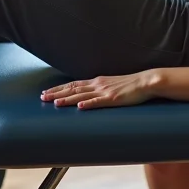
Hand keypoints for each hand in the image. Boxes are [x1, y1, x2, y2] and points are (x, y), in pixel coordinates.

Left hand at [40, 71, 156, 109]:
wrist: (146, 82)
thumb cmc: (130, 85)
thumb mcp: (111, 85)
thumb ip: (99, 90)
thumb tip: (88, 97)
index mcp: (96, 81)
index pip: (73, 84)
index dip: (59, 89)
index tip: (46, 92)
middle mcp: (98, 85)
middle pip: (73, 89)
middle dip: (57, 93)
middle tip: (43, 98)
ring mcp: (105, 91)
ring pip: (82, 96)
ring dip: (68, 100)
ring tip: (55, 103)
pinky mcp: (113, 99)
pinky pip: (99, 102)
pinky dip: (88, 104)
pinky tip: (80, 107)